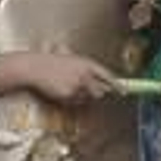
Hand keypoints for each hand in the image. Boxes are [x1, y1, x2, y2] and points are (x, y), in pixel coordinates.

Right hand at [0, 50, 116, 105]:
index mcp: (87, 63)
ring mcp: (77, 85)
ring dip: (80, 95)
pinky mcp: (69, 94)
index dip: (118, 85)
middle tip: (85, 90)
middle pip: (101, 90)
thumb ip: (85, 70)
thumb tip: (101, 82)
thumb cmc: (50, 62)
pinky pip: (74, 101)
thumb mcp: (71, 59)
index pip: (107, 75)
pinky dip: (69, 99)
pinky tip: (59, 90)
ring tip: (65, 85)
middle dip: (97, 93)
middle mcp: (85, 74)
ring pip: (86, 97)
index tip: (125, 92)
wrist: (34, 67)